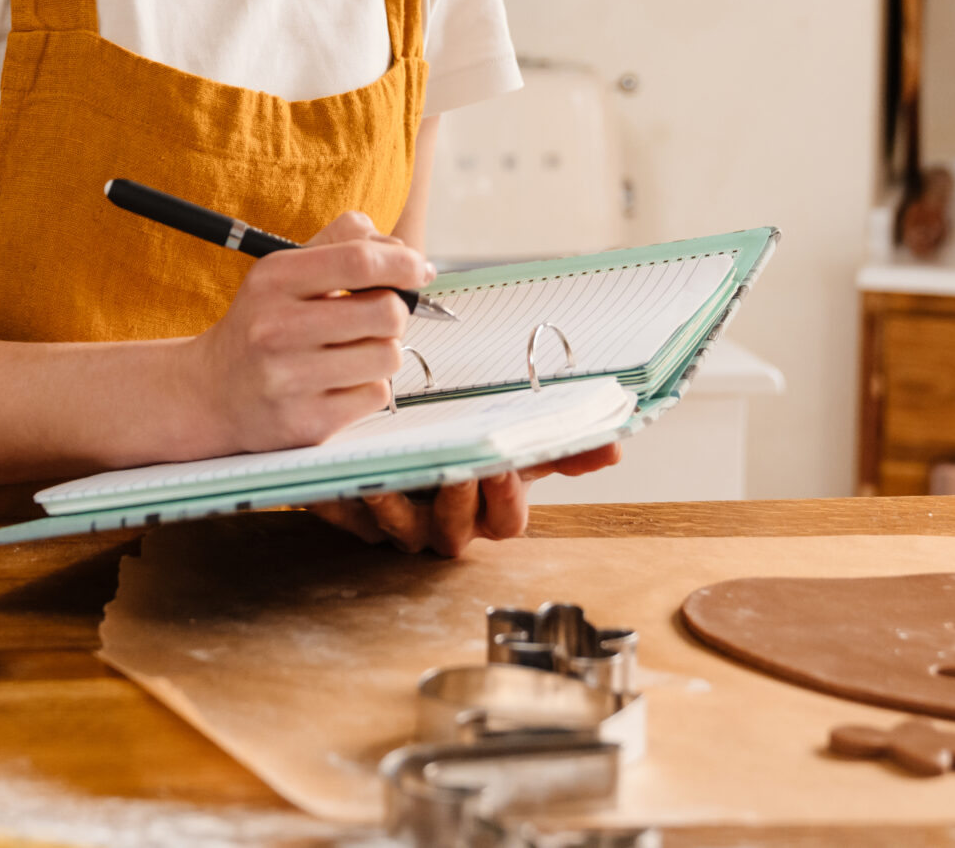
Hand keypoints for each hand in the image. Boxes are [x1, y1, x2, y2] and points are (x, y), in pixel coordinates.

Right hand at [178, 210, 432, 455]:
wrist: (210, 393)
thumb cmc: (260, 326)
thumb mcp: (283, 271)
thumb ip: (340, 244)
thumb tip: (403, 252)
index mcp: (273, 281)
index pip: (358, 260)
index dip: (403, 262)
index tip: (419, 269)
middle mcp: (276, 330)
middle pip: (386, 312)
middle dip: (393, 311)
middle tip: (374, 317)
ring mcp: (290, 380)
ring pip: (389, 356)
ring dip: (382, 351)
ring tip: (351, 352)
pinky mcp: (308, 423)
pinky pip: (377, 395)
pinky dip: (367, 387)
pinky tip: (337, 383)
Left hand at [311, 442, 622, 556]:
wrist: (400, 419)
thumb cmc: (460, 433)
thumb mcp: (512, 430)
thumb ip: (562, 442)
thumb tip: (614, 446)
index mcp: (486, 510)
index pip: (506, 521)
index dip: (507, 499)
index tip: (504, 465)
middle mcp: (442, 523)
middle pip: (453, 534)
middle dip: (458, 504)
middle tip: (457, 470)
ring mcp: (396, 521)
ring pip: (399, 532)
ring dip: (395, 508)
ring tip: (389, 479)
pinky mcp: (349, 508)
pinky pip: (344, 515)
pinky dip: (340, 500)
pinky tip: (340, 476)